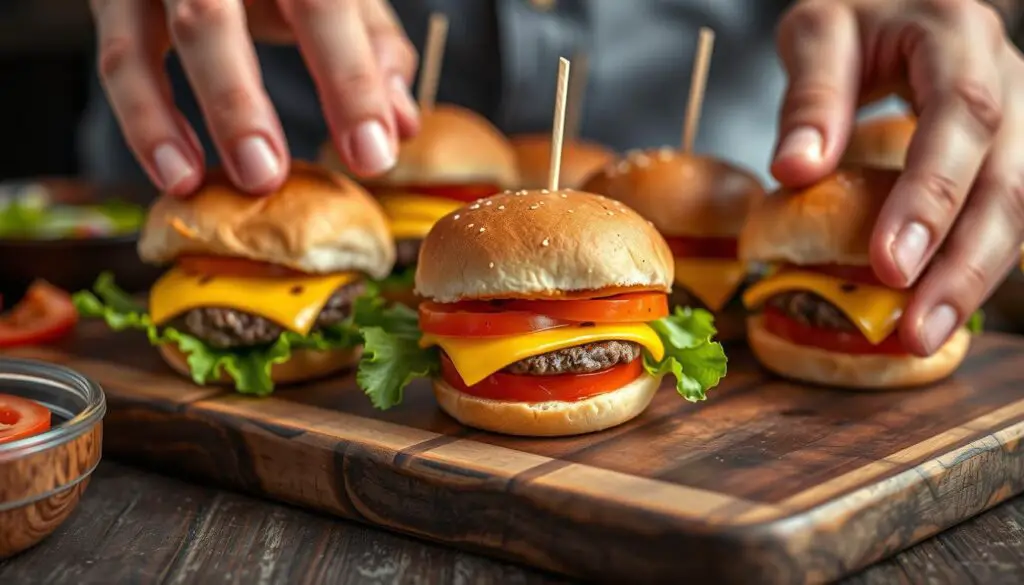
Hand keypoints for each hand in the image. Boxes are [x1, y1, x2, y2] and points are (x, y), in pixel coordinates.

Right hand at [89, 0, 419, 195]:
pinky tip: (178, 173)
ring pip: (147, 42)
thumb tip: (402, 124)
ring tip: (201, 183)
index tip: (372, 153)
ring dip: (168, 120)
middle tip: (267, 177)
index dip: (350, 81)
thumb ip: (372, 47)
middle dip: (239, 103)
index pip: (323, 6)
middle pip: (210, 18)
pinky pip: (119, 62)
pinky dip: (145, 122)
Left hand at [772, 0, 1023, 355]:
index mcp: (959, 36)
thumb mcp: (818, 30)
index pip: (963, 119)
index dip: (931, 196)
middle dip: (965, 262)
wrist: (897, 1)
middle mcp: (1008, 76)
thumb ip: (811, 96)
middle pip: (1011, 178)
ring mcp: (1021, 117)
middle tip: (914, 328)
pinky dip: (977, 263)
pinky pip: (1010, 213)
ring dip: (976, 277)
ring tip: (921, 334)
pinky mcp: (1012, 151)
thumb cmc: (853, 15)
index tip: (890, 265)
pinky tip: (939, 306)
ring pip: (1023, 205)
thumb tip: (793, 171)